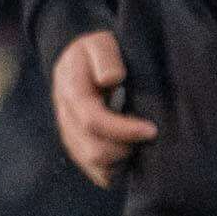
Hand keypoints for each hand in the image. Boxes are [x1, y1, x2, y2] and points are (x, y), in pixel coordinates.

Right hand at [46, 31, 158, 185]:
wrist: (80, 61)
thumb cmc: (97, 52)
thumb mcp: (101, 44)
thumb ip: (106, 58)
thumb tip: (111, 79)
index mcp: (70, 90)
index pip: (93, 120)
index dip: (123, 129)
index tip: (151, 129)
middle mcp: (64, 116)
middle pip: (91, 150)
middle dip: (124, 149)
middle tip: (148, 137)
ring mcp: (69, 134)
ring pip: (92, 164)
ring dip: (120, 161)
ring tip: (139, 145)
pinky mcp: (77, 146)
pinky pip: (94, 171)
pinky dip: (114, 170)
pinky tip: (130, 154)